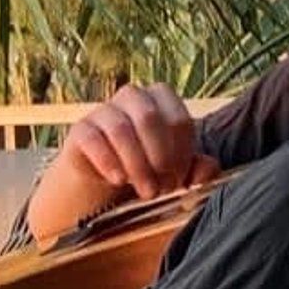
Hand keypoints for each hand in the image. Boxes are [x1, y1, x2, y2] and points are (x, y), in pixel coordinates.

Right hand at [42, 82, 221, 209]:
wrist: (103, 177)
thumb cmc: (147, 166)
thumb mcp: (175, 168)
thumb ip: (197, 168)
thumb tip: (208, 169)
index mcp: (161, 98)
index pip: (178, 118)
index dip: (182, 152)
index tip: (180, 180)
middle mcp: (133, 97)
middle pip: (149, 117)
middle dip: (160, 158)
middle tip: (163, 189)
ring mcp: (104, 110)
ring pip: (121, 128)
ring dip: (137, 164)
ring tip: (146, 192)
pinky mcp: (81, 129)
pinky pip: (93, 138)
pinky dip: (108, 162)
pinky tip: (119, 180)